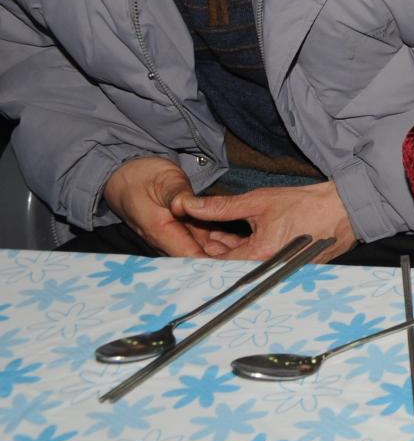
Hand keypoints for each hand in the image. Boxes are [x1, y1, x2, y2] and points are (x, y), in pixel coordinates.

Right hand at [103, 156, 242, 256]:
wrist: (130, 175)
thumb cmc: (143, 176)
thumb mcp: (163, 180)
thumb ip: (176, 194)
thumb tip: (183, 205)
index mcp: (161, 231)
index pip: (189, 254)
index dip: (212, 262)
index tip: (235, 265)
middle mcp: (170, 238)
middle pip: (200, 256)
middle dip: (225, 260)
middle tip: (253, 261)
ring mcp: (179, 234)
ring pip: (206, 249)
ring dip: (227, 252)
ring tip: (255, 254)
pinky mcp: (187, 228)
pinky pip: (207, 239)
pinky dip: (224, 241)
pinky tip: (246, 242)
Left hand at [174, 181, 356, 261]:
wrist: (345, 210)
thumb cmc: (306, 204)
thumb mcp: (259, 201)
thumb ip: (221, 207)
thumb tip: (189, 205)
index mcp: (258, 257)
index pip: (212, 264)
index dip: (195, 250)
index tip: (184, 239)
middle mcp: (267, 272)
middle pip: (225, 267)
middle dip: (208, 249)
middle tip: (197, 231)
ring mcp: (277, 273)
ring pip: (239, 266)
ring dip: (225, 251)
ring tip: (215, 232)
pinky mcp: (284, 270)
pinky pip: (254, 265)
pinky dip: (243, 252)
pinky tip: (235, 238)